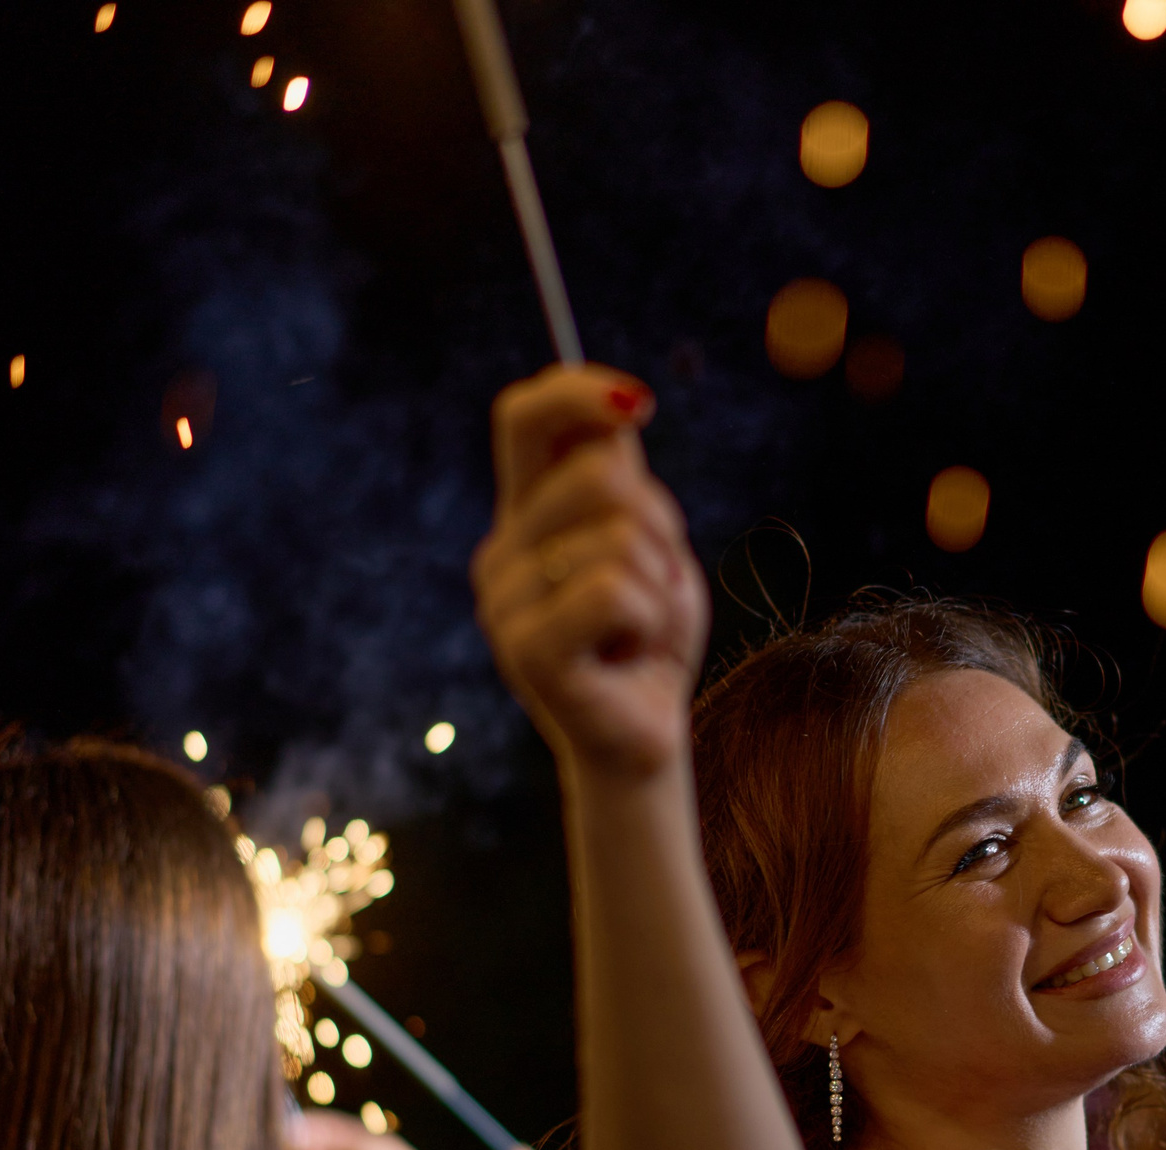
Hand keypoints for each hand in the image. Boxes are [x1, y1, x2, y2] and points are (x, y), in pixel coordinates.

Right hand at [472, 366, 709, 782]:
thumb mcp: (650, 544)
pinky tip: (631, 656)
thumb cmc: (649, 640)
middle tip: (656, 583)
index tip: (641, 404)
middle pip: (601, 475)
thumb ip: (625, 483)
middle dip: (661, 524)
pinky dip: (652, 621)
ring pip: (620, 538)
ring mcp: (506, 605)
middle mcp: (502, 552)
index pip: (524, 419)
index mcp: (525, 516)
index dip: (578, 392)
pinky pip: (615, 593)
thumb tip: (619, 412)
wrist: (645, 740)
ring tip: (642, 628)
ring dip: (662, 584)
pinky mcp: (529, 653)